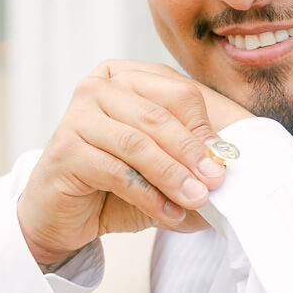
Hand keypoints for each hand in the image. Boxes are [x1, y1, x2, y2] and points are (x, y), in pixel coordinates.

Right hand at [16, 60, 252, 269]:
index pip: (176, 92)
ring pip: (137, 144)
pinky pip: (116, 172)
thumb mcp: (161, 165)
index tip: (227, 159)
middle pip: (158, 116)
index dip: (204, 127)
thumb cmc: (115, 184)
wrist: (64, 214)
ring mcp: (77, 115)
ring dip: (172, 175)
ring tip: (196, 200)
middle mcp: (98, 88)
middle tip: (216, 181)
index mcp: (126, 77)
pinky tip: (169, 213)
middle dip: (191, 152)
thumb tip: (229, 164)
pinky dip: (149, 196)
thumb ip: (189, 157)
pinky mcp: (65, 150)